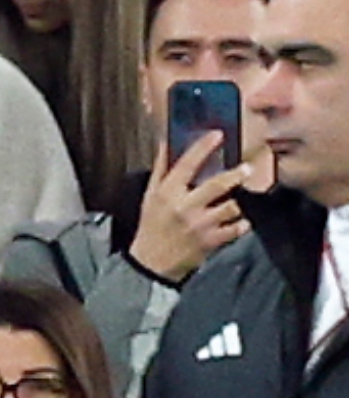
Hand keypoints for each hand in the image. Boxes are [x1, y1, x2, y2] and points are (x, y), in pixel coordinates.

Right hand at [129, 132, 253, 283]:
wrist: (151, 263)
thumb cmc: (152, 226)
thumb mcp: (150, 196)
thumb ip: (161, 169)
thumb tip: (167, 142)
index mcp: (167, 194)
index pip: (187, 164)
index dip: (204, 147)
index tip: (218, 134)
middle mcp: (184, 207)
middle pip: (217, 185)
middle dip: (236, 175)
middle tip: (247, 167)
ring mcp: (199, 225)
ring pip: (232, 206)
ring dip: (240, 201)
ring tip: (244, 196)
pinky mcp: (210, 241)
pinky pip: (236, 228)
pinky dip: (242, 223)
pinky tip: (241, 220)